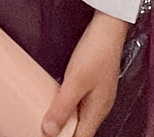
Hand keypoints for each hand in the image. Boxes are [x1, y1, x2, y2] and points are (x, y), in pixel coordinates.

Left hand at [41, 12, 127, 136]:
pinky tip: (58, 101)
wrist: (109, 28)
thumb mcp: (75, 81)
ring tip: (48, 119)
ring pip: (81, 117)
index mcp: (98, 111)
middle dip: (64, 133)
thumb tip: (48, 131)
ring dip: (66, 121)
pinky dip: (69, 108)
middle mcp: (101, 106)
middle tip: (44, 129)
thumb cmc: (96, 52)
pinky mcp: (95, 84)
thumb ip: (62, 107)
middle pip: (82, 130)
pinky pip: (81, 104)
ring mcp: (99, 95)